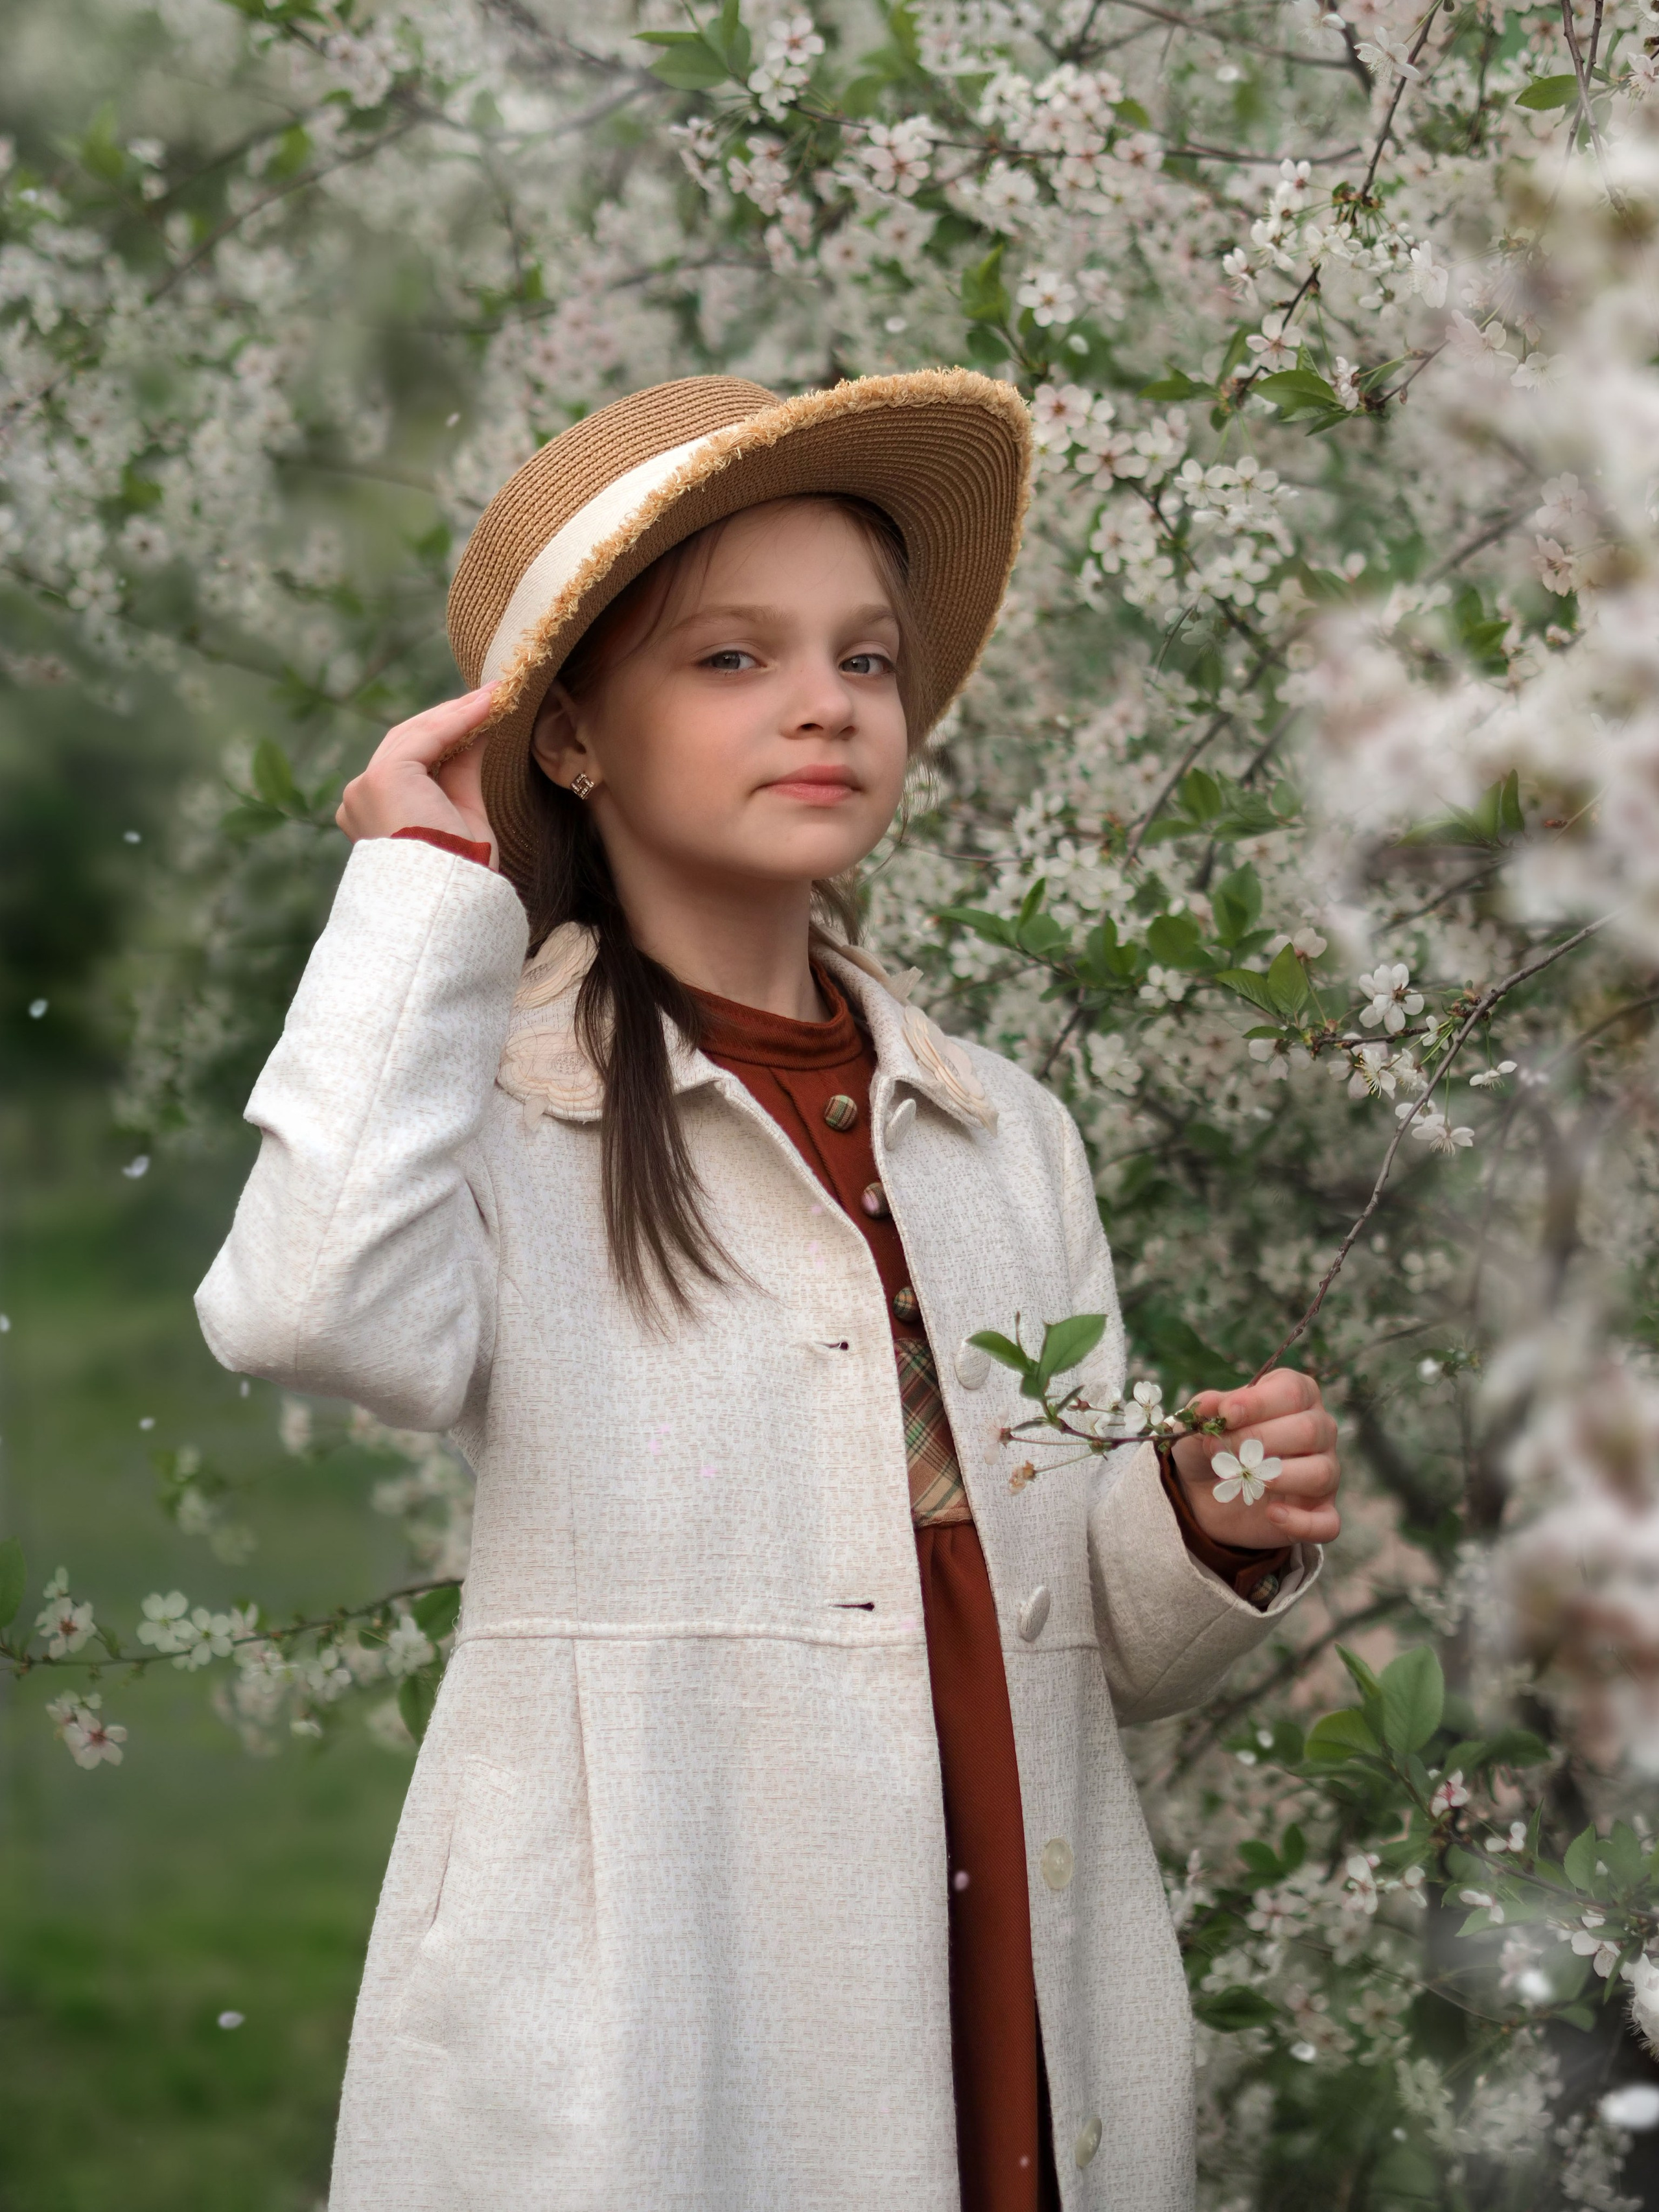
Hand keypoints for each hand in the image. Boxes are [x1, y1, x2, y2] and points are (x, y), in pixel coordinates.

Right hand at [336, 686, 498, 864]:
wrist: (449, 900)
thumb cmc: (459, 872)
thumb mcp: (462, 812)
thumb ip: (461, 772)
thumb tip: (476, 732)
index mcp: (371, 814)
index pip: (407, 761)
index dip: (444, 735)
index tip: (478, 716)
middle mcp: (359, 799)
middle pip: (406, 742)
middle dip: (450, 718)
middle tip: (488, 698)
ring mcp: (366, 787)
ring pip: (414, 735)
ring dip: (456, 713)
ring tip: (492, 696)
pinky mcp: (383, 778)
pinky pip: (425, 737)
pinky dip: (457, 719)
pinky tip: (485, 706)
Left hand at [1170, 1368, 1339, 1549]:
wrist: (1204, 1492)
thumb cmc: (1211, 1445)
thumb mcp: (1199, 1424)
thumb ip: (1206, 1411)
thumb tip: (1208, 1405)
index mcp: (1296, 1396)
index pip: (1292, 1391)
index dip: (1258, 1402)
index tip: (1226, 1415)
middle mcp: (1319, 1430)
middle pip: (1309, 1430)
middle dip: (1259, 1440)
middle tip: (1219, 1451)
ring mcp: (1325, 1472)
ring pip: (1322, 1473)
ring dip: (1279, 1477)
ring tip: (1244, 1478)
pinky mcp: (1318, 1512)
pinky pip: (1327, 1522)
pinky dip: (1301, 1522)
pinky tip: (1271, 1514)